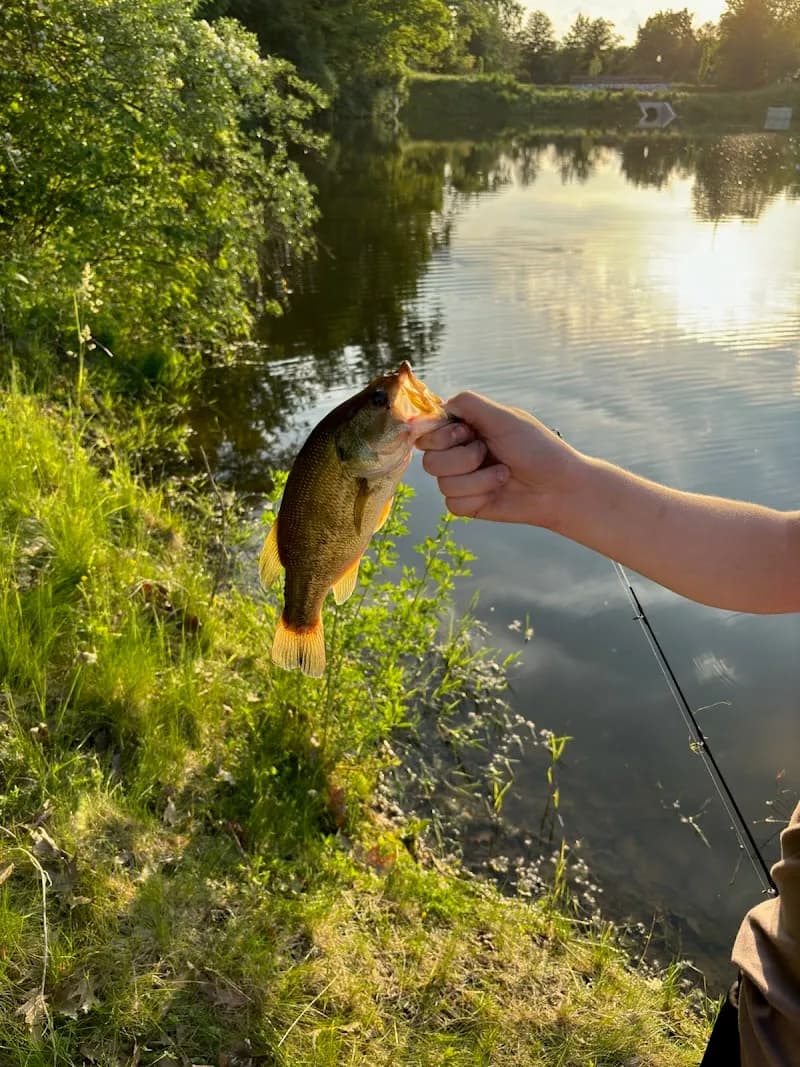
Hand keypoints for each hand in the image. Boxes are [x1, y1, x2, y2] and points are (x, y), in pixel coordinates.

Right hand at [416, 391, 579, 527]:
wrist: (559, 487)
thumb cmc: (537, 448)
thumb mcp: (503, 417)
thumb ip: (468, 404)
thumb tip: (439, 406)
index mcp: (464, 429)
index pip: (427, 432)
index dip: (440, 436)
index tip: (466, 433)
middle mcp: (459, 454)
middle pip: (429, 460)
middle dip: (463, 458)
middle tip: (488, 452)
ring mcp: (462, 480)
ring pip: (442, 483)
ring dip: (478, 478)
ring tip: (503, 473)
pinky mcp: (468, 504)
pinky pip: (453, 503)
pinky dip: (479, 494)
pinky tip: (499, 490)